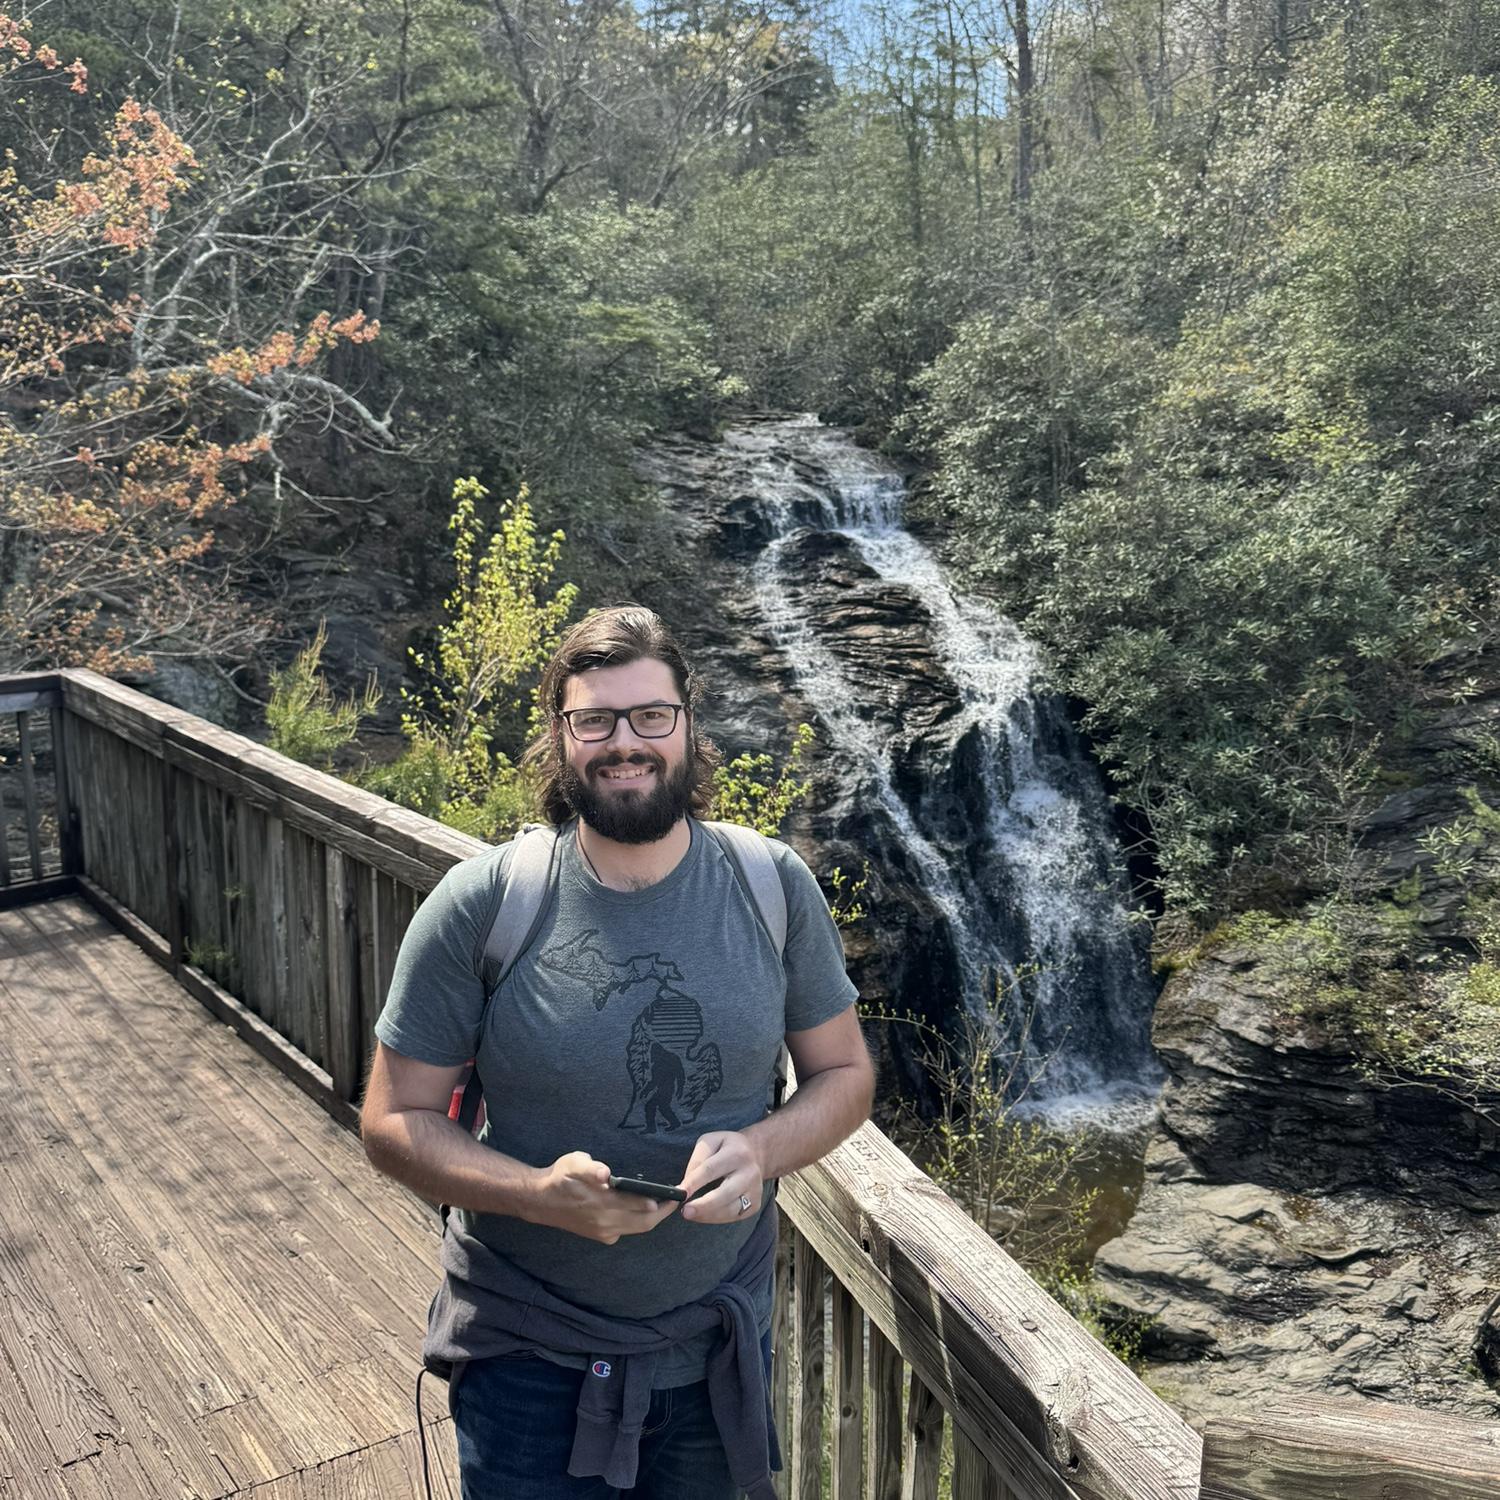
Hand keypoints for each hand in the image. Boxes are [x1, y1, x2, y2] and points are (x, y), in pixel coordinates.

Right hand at [529, 1151, 677, 1243]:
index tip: (675, 1195)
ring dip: (651, 1219)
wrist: (540, 1200)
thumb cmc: (560, 1177)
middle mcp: (605, 1222)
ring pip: (636, 1228)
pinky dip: (637, 1222)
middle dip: (662, 1213)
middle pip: (644, 1223)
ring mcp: (603, 1231)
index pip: (640, 1206)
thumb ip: (592, 1169)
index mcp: (602, 1204)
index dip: (661, 1203)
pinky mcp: (600, 1236)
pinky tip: (642, 1210)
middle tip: (675, 1201)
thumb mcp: (574, 1164)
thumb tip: (605, 1174)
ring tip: (663, 1204)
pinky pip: (625, 1230)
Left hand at [677, 1131, 763, 1224]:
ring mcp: (755, 1190)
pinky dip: (716, 1218)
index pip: (711, 1169)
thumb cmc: (726, 1148)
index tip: (680, 1192)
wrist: (755, 1153)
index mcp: (737, 1153)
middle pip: (725, 1193)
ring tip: (690, 1214)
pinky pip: (734, 1216)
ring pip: (730, 1209)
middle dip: (703, 1205)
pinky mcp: (756, 1203)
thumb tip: (686, 1185)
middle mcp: (750, 1172)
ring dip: (707, 1215)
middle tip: (685, 1212)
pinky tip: (704, 1215)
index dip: (694, 1182)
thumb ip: (698, 1159)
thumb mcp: (711, 1141)